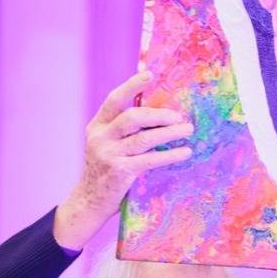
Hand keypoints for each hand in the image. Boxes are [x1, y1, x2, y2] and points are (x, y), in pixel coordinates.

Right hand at [53, 70, 193, 249]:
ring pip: (143, 138)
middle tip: (179, 117)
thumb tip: (159, 116)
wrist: (88, 202)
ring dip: (169, 133)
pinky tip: (184, 152)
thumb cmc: (105, 171)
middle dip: (159, 114)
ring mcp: (108, 154)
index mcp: (97, 126)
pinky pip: (149, 159)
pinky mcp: (119, 171)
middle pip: (132, 117)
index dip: (132, 85)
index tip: (150, 74)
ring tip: (187, 130)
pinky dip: (170, 155)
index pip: (114, 100)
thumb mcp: (108, 146)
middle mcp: (100, 137)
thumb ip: (124, 132)